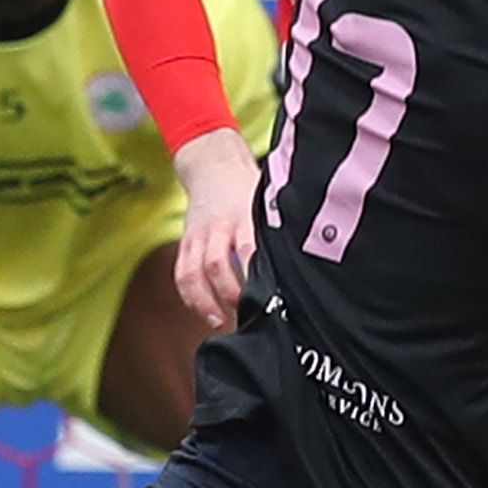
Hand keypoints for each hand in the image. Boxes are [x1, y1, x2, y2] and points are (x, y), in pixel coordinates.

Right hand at [171, 128, 263, 327]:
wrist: (213, 165)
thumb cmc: (248, 191)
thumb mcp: (269, 204)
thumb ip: (279, 232)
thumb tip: (306, 264)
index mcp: (244, 217)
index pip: (249, 248)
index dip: (254, 274)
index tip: (267, 298)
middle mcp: (218, 227)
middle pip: (216, 264)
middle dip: (228, 294)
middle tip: (246, 315)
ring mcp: (199, 236)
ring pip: (193, 272)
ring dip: (204, 301)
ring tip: (219, 322)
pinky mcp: (186, 242)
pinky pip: (181, 272)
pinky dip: (189, 296)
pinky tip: (202, 311)